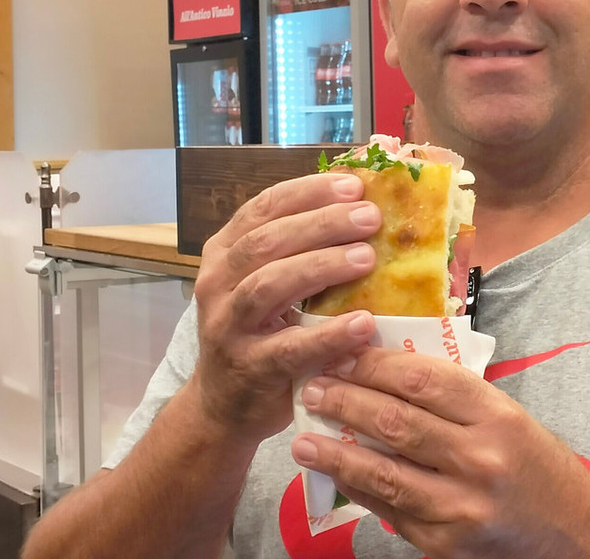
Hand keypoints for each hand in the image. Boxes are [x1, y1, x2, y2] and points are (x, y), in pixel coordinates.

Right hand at [190, 172, 382, 442]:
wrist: (225, 404)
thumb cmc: (263, 329)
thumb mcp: (272, 280)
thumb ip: (303, 245)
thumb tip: (364, 198)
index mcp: (226, 250)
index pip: (265, 207)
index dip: (309, 192)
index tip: (355, 184)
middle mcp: (219, 282)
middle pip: (268, 240)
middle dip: (323, 223)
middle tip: (370, 216)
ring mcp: (228, 325)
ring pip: (269, 284)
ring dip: (321, 266)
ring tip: (367, 258)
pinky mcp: (250, 368)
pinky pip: (290, 348)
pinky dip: (329, 334)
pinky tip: (363, 323)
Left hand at [291, 348, 589, 558]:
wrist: (573, 533)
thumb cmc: (537, 466)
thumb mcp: (508, 417)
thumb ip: (455, 399)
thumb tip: (386, 373)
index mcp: (497, 416)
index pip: (423, 380)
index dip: (375, 364)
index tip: (343, 353)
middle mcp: (479, 459)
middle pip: (396, 421)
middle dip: (345, 401)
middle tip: (312, 387)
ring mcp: (460, 506)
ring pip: (384, 472)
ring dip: (336, 452)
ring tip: (303, 438)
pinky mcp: (445, 543)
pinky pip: (390, 511)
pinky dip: (358, 489)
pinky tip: (336, 473)